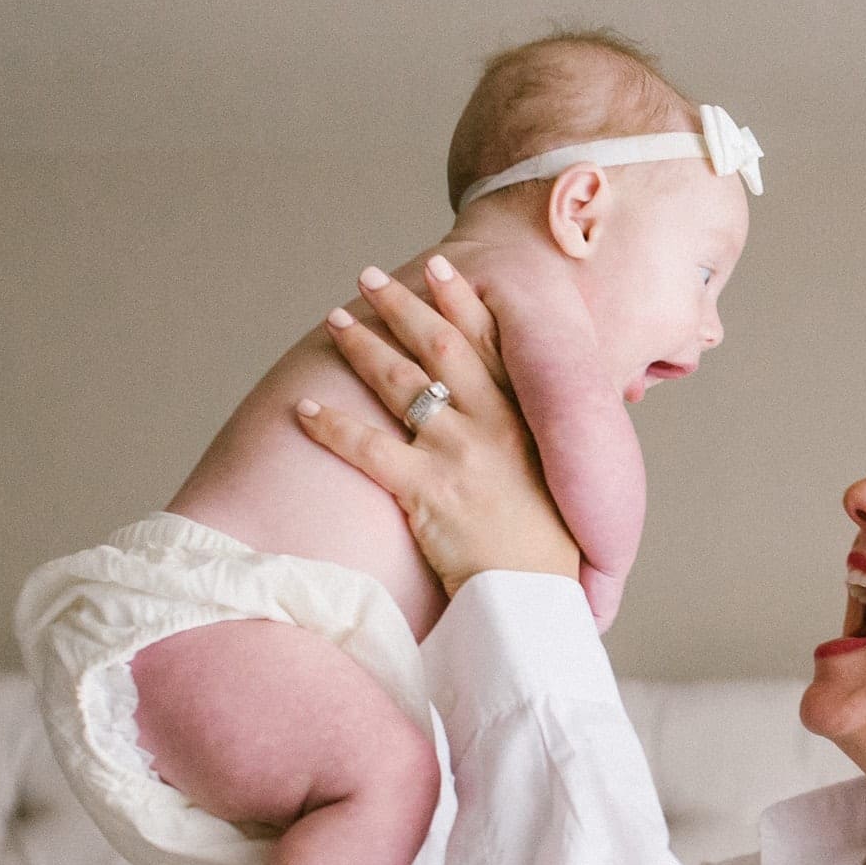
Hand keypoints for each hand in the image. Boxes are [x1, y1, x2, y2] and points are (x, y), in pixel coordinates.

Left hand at [297, 259, 581, 597]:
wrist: (537, 598)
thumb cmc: (548, 546)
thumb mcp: (562, 478)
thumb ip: (539, 440)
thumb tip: (527, 419)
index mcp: (528, 418)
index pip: (492, 342)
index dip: (461, 300)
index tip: (439, 267)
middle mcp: (495, 425)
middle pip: (441, 348)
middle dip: (403, 307)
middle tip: (370, 277)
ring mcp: (460, 455)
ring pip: (402, 385)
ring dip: (363, 347)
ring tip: (336, 320)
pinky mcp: (427, 492)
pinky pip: (368, 449)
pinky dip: (332, 427)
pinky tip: (303, 409)